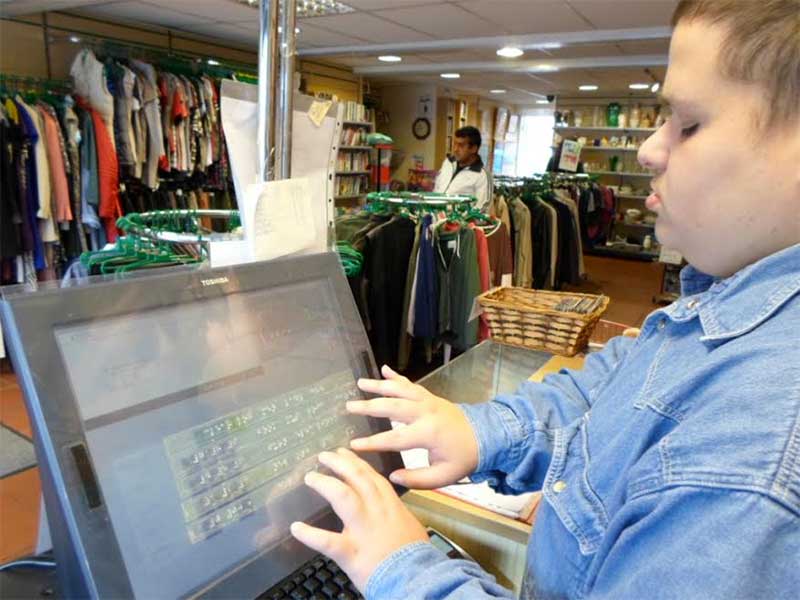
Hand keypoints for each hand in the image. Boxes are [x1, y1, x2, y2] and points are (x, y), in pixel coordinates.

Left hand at [290, 448, 428, 591]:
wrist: (417, 579)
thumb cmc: (415, 558)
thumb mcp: (412, 528)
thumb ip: (398, 517)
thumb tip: (394, 515)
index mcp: (391, 506)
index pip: (372, 477)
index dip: (357, 463)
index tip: (345, 453)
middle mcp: (376, 512)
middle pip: (357, 478)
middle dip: (339, 464)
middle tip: (324, 455)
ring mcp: (363, 530)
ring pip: (343, 497)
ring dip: (325, 484)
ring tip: (310, 477)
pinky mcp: (351, 552)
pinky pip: (326, 541)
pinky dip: (309, 534)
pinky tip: (296, 528)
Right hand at [348, 365, 479, 488]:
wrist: (487, 436)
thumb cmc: (464, 458)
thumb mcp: (444, 476)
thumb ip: (417, 479)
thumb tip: (392, 477)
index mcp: (428, 433)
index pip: (394, 439)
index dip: (372, 442)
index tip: (353, 445)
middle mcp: (425, 412)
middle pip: (392, 406)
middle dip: (369, 407)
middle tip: (348, 406)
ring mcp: (428, 401)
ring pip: (399, 390)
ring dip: (378, 386)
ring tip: (359, 383)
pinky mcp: (430, 396)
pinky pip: (410, 384)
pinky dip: (396, 376)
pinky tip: (383, 369)